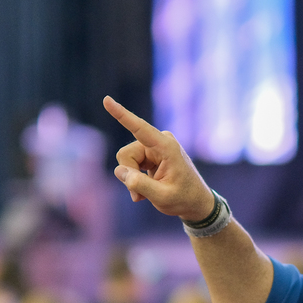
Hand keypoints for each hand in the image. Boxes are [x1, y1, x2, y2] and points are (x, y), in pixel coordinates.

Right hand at [103, 96, 216, 221]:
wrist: (195, 202)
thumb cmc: (183, 199)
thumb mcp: (162, 197)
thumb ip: (139, 184)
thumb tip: (120, 171)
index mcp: (166, 147)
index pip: (139, 128)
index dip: (121, 114)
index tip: (107, 100)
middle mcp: (159, 141)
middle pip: (126, 154)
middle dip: (128, 175)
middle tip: (139, 194)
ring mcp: (153, 147)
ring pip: (125, 161)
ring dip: (131, 180)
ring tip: (145, 193)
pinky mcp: (149, 154)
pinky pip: (130, 165)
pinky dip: (134, 180)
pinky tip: (146, 190)